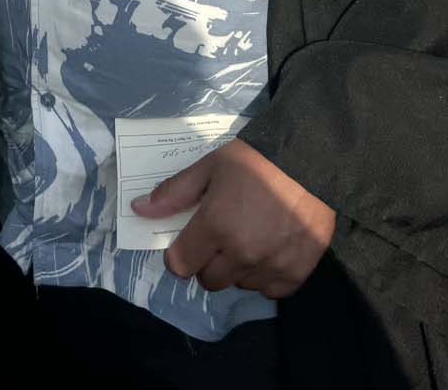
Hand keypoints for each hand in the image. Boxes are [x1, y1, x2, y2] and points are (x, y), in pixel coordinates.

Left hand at [131, 138, 334, 299]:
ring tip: (249, 237)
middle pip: (209, 280)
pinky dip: (266, 276)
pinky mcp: (298, 271)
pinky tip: (270, 250)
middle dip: (208, 261)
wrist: (309, 158)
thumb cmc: (254, 160)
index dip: (179, 254)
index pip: (180, 265)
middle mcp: (242, 253)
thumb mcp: (208, 167)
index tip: (188, 240)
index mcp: (215, 226)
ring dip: (237, 268)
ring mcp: (271, 265)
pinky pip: (271, 290)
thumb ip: (174, 192)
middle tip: (221, 235)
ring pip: (239, 284)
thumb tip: (138, 209)